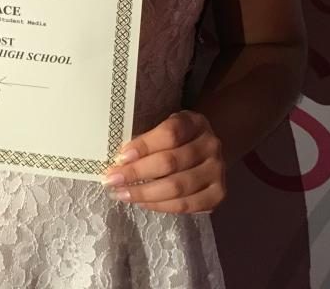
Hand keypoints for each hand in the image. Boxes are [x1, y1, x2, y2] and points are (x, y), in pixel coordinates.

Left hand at [102, 110, 225, 213]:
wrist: (207, 151)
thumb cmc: (178, 137)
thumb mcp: (166, 126)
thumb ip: (148, 138)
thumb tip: (120, 159)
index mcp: (195, 123)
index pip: (169, 133)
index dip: (144, 146)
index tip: (120, 157)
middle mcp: (211, 146)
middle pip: (170, 162)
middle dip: (136, 173)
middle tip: (111, 180)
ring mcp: (217, 172)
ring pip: (177, 187)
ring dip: (144, 193)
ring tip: (121, 194)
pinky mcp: (217, 195)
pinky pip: (185, 205)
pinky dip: (160, 206)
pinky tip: (141, 203)